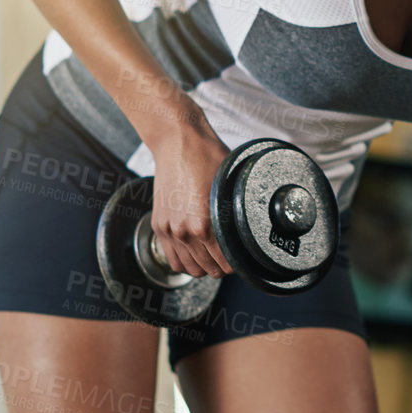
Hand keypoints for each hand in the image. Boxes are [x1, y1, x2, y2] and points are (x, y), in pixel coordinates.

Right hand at [150, 125, 230, 277]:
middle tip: (232, 255)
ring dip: (203, 266)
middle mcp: (184, 232)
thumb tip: (253, 230)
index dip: (240, 262)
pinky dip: (184, 261)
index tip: (245, 256)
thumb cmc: (207, 157)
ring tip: (214, 255)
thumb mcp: (232, 186)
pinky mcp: (158, 225)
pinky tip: (195, 252)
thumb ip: (238, 213)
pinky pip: (172, 259)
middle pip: (209, 269)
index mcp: (204, 225)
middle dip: (223, 266)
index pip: (226, 263)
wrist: (177, 142)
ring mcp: (168, 230)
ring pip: (189, 269)